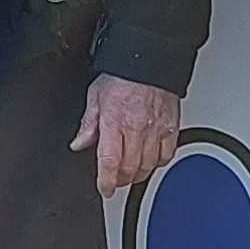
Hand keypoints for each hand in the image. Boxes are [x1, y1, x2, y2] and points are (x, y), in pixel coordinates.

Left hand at [71, 76, 183, 197]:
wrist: (148, 59)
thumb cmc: (122, 75)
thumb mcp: (95, 96)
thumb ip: (88, 124)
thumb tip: (78, 143)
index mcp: (114, 122)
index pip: (109, 162)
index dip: (106, 182)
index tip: (104, 189)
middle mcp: (136, 129)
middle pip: (130, 169)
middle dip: (121, 180)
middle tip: (116, 180)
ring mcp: (156, 130)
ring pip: (148, 166)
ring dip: (138, 174)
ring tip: (131, 172)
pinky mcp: (171, 127)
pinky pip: (167, 155)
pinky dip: (158, 162)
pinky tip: (151, 159)